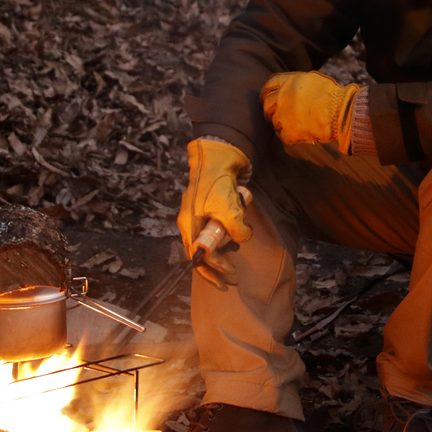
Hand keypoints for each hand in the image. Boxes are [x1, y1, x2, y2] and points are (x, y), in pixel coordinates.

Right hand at [177, 138, 251, 282]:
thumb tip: (241, 240)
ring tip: (236, 250)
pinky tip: (238, 234)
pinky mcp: (213, 207)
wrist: (219, 152)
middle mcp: (192, 222)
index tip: (229, 279)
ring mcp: (202, 214)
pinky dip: (229, 233)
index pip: (197, 257)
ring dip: (225, 248)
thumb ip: (235, 229)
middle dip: (217, 266)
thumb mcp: (228, 208)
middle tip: (233, 277)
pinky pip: (220, 227)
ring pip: (212, 240)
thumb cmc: (217, 179)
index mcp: (189, 224)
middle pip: (202, 252)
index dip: (213, 270)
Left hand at [261, 71, 358, 151]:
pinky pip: (282, 135)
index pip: (269, 86)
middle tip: (274, 114)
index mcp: (288, 82)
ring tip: (292, 125)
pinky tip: (298, 134)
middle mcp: (281, 97)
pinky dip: (288, 135)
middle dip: (269, 109)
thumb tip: (288, 87)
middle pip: (266, 104)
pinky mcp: (288, 132)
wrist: (341, 112)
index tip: (266, 97)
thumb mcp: (312, 79)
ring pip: (274, 120)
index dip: (267, 93)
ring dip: (281, 122)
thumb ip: (295, 82)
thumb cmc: (332, 95)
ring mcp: (283, 116)